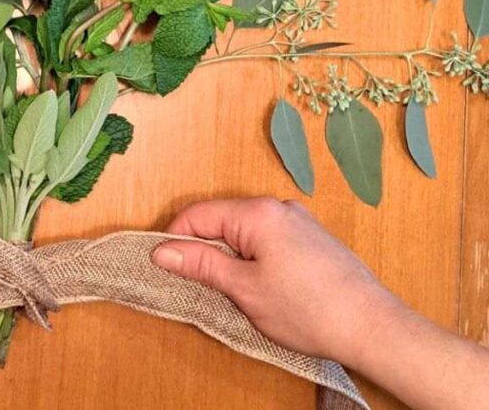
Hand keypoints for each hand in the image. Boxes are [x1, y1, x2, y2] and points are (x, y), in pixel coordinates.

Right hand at [151, 197, 403, 366]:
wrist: (373, 327)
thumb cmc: (309, 310)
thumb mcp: (244, 289)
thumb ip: (201, 265)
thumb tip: (163, 251)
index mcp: (258, 213)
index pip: (198, 215)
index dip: (176, 240)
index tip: (165, 267)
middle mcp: (278, 208)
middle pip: (221, 221)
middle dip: (204, 250)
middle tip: (196, 285)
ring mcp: (298, 222)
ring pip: (244, 233)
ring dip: (230, 257)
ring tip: (232, 292)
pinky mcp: (312, 239)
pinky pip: (267, 240)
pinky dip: (253, 259)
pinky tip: (261, 289)